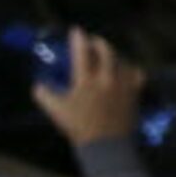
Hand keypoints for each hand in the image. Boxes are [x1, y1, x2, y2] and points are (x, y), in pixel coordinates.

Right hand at [31, 30, 142, 147]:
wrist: (107, 145)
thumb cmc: (79, 127)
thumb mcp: (55, 110)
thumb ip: (44, 93)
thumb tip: (39, 84)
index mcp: (86, 81)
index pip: (82, 52)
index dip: (78, 39)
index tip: (76, 30)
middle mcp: (107, 79)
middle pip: (106, 51)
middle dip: (98, 42)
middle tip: (92, 41)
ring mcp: (124, 86)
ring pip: (122, 60)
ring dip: (114, 54)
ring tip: (107, 55)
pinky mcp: (135, 94)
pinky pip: (137, 74)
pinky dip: (130, 68)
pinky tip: (125, 69)